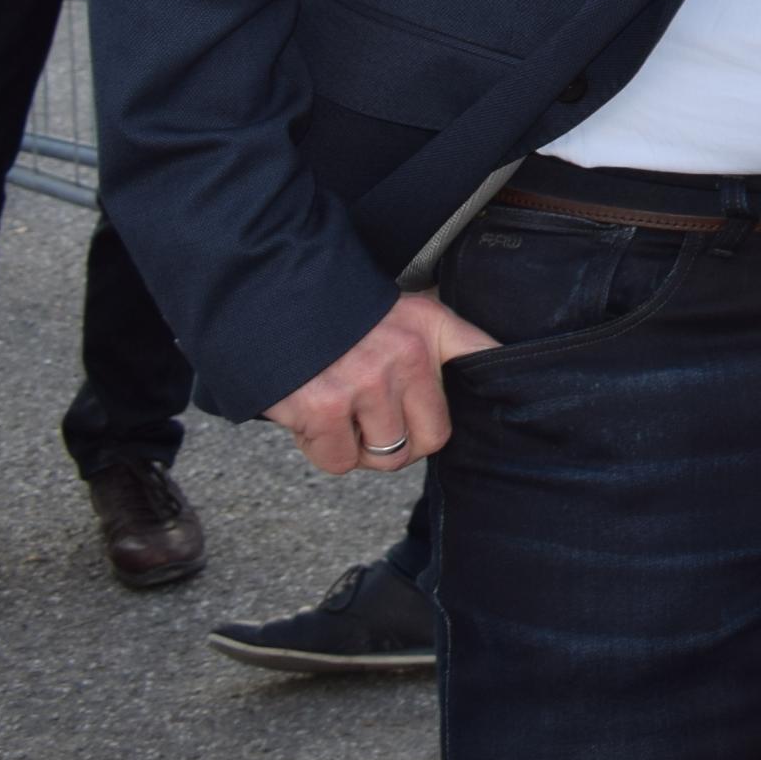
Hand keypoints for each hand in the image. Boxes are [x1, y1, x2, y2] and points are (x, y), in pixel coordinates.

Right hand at [266, 290, 497, 473]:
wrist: (273, 298)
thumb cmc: (344, 315)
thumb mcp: (407, 311)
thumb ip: (446, 341)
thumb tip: (485, 370)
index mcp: (429, 328)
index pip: (482, 358)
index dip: (486, 392)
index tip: (480, 416)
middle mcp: (405, 356)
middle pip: (430, 439)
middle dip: (405, 443)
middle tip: (379, 426)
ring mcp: (366, 384)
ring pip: (385, 456)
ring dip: (362, 449)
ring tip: (344, 417)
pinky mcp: (324, 408)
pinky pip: (339, 460)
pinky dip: (326, 450)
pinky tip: (316, 420)